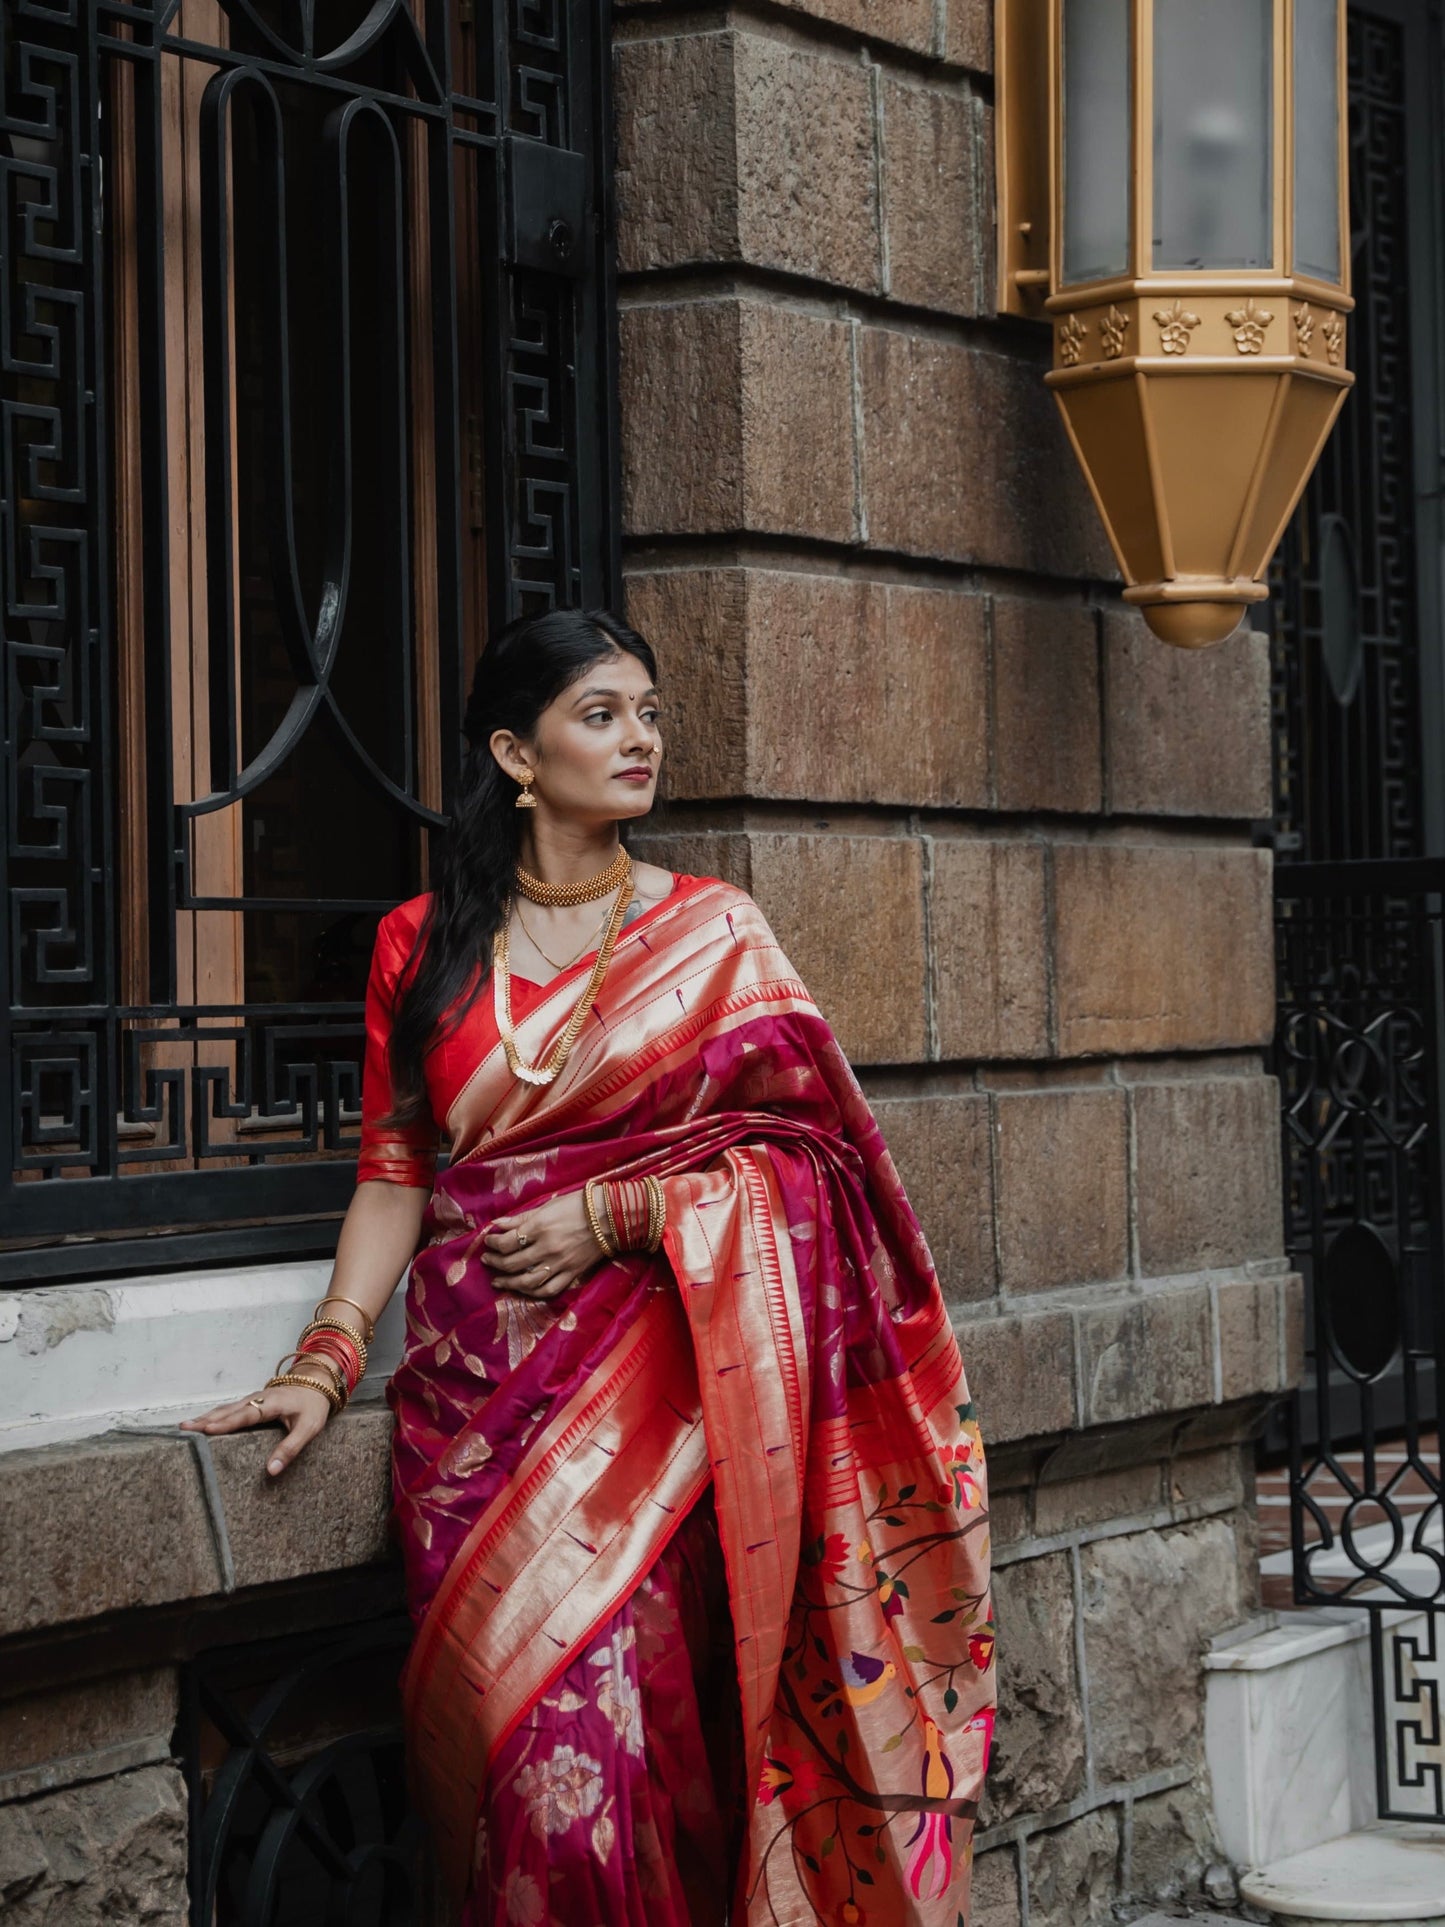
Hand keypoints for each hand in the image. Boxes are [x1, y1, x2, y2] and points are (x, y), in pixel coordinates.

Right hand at [181, 1380, 333, 1476]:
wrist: (318, 1383)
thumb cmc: (313, 1407)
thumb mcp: (309, 1429)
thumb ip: (290, 1448)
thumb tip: (271, 1471)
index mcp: (272, 1403)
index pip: (246, 1414)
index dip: (227, 1423)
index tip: (206, 1430)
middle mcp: (258, 1398)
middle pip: (229, 1410)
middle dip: (206, 1419)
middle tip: (184, 1429)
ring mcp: (252, 1398)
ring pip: (226, 1408)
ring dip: (205, 1417)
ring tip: (184, 1427)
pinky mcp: (250, 1402)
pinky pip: (229, 1409)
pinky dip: (213, 1415)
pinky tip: (201, 1424)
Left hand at [481, 1189, 604, 1299]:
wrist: (610, 1218)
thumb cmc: (577, 1206)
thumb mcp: (547, 1207)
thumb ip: (521, 1218)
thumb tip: (496, 1225)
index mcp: (540, 1227)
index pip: (507, 1242)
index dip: (493, 1244)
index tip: (488, 1242)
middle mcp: (548, 1248)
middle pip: (512, 1263)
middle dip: (495, 1262)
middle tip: (488, 1260)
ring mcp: (560, 1264)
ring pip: (527, 1281)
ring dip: (508, 1282)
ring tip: (497, 1280)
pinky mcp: (571, 1274)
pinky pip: (548, 1290)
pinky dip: (532, 1292)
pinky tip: (522, 1288)